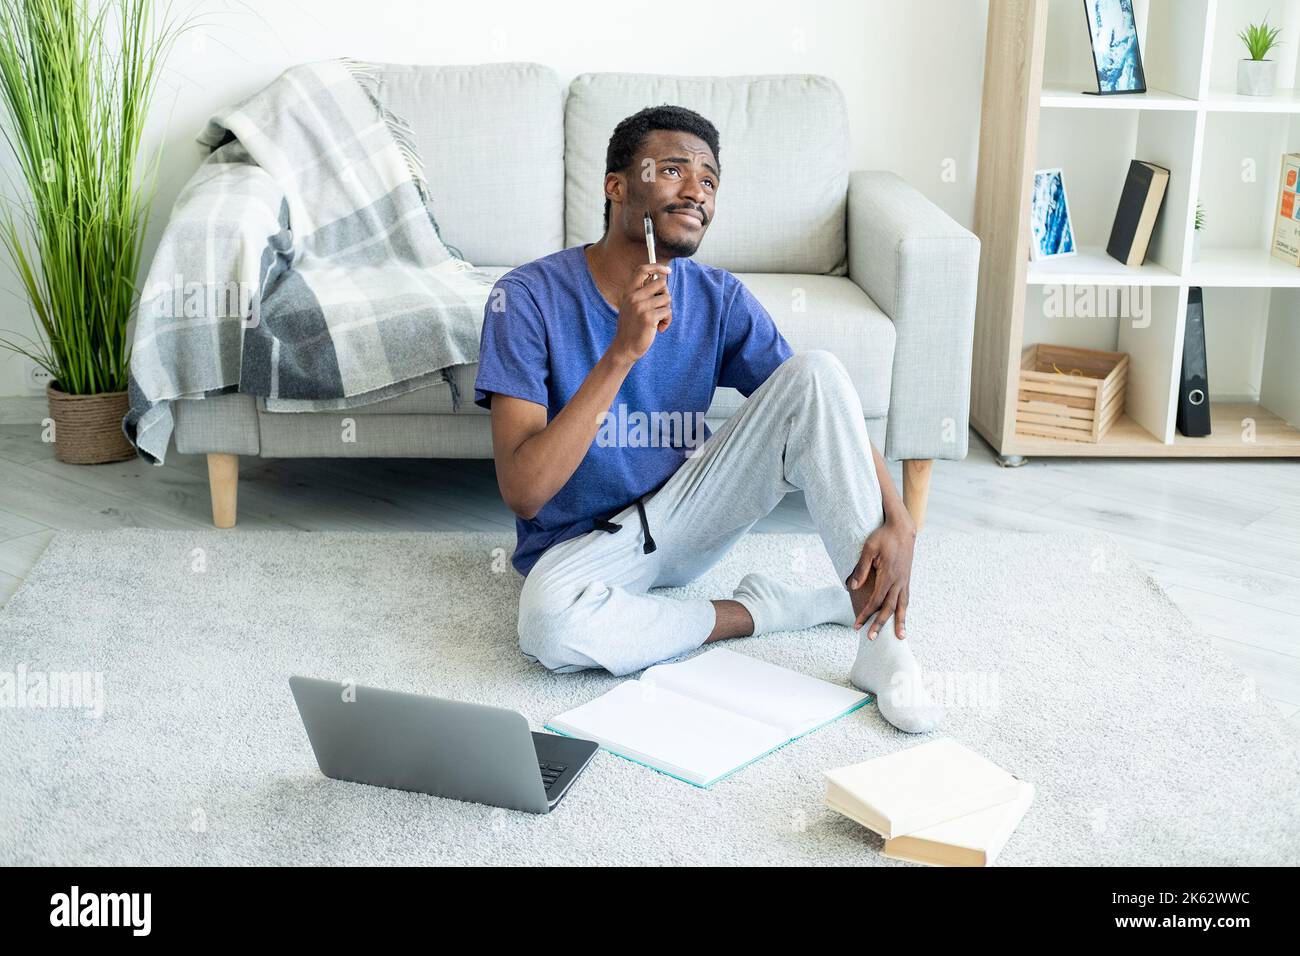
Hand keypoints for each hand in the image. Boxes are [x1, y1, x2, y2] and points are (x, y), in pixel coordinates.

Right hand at [608, 262, 671, 365]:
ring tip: (658, 320)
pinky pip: (668, 312)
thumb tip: (662, 278)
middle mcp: (633, 296)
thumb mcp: (633, 306)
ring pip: (667, 298)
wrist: (625, 347)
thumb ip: (644, 293)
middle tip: (660, 306)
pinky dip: (667, 320)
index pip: (642, 269)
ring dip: (666, 310)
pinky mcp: (649, 318)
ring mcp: (640, 307)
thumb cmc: (633, 326)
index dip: (656, 266)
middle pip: (661, 283)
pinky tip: (659, 328)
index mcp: (629, 292)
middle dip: (665, 294)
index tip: (667, 270)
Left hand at [845, 513, 916, 639]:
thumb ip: (861, 568)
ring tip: (901, 638)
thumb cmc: (883, 537)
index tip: (857, 625)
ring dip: (900, 622)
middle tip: (871, 638)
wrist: (902, 529)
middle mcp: (899, 581)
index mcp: (888, 575)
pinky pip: (906, 599)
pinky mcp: (907, 579)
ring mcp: (905, 581)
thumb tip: (852, 586)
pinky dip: (903, 610)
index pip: (875, 600)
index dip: (866, 614)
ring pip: (902, 606)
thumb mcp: (868, 549)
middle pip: (889, 608)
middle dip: (880, 624)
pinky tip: (902, 619)